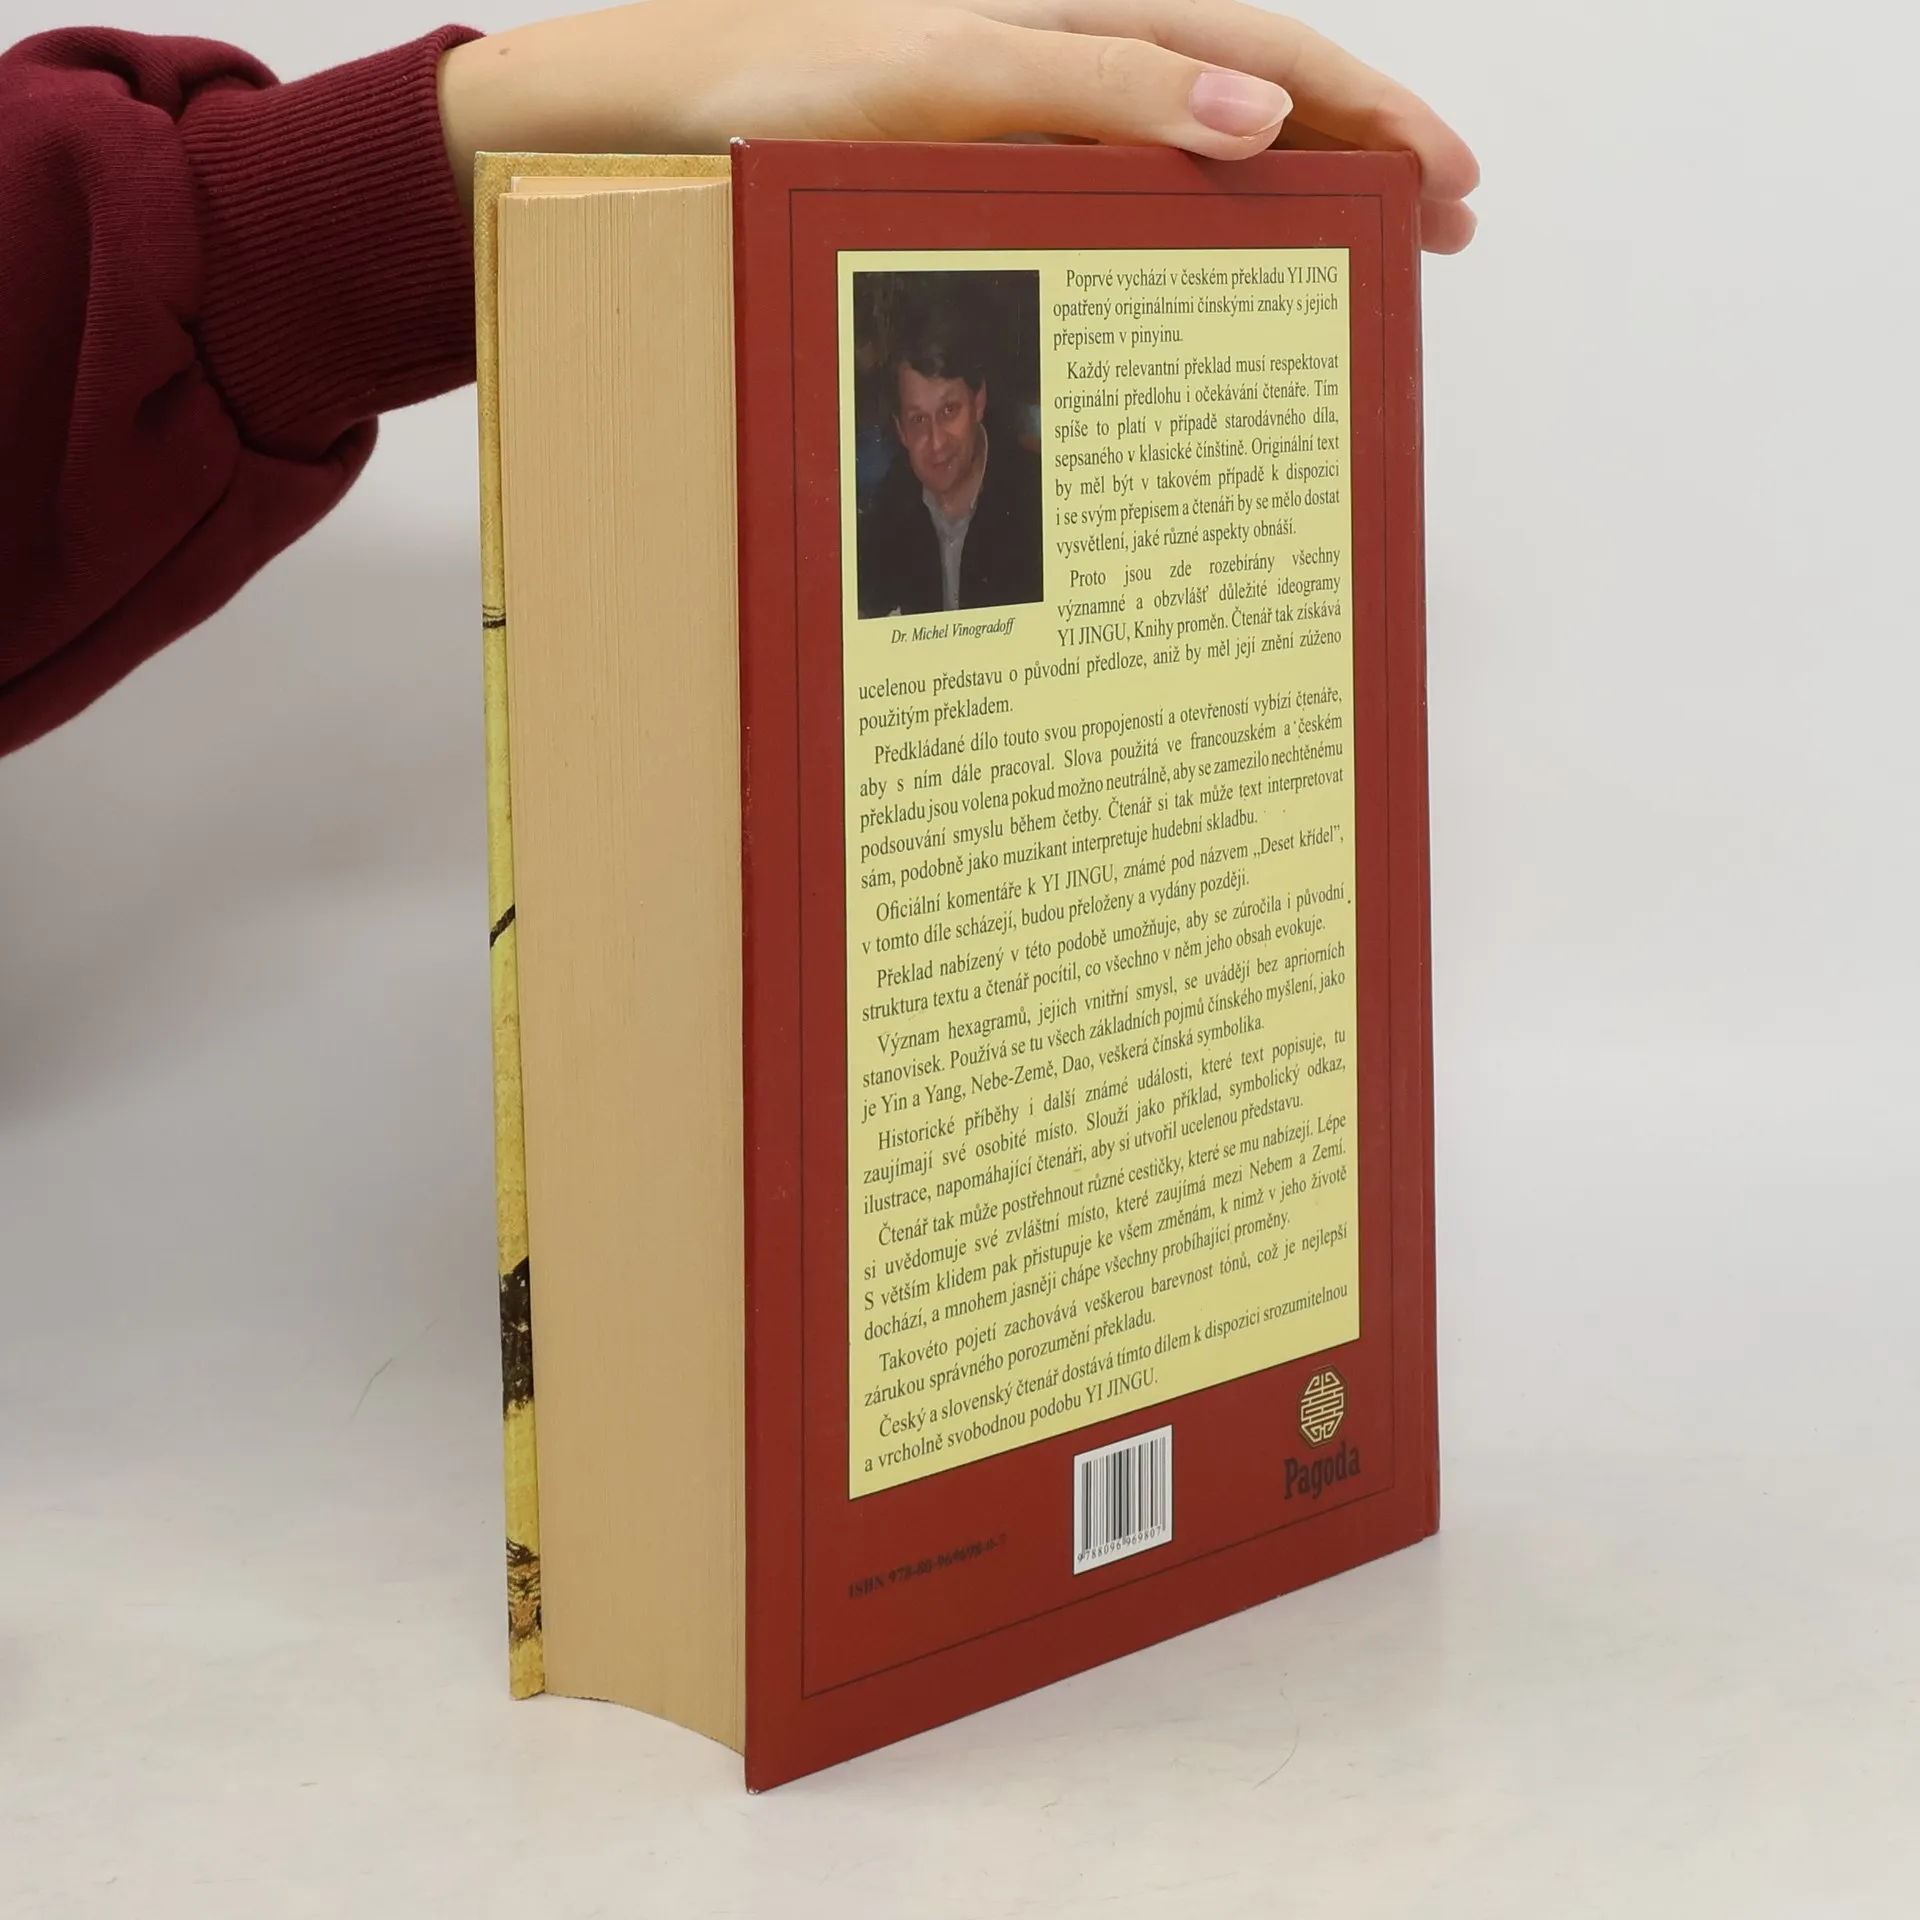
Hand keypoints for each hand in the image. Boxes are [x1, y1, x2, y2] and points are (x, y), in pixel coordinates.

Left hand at [439, 0, 1476, 251]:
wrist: (649, 120)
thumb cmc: (783, 83)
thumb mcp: (954, 74)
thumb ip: (1104, 85)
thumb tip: (1261, 120)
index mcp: (1077, 16)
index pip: (1266, 53)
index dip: (1368, 112)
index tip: (1451, 186)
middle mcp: (1068, 63)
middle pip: (1250, 100)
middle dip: (1355, 158)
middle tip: (1441, 235)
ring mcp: (1030, 128)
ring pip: (1192, 162)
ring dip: (1280, 208)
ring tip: (1349, 266)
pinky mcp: (982, 184)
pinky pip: (1110, 210)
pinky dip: (1177, 248)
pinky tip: (1199, 288)